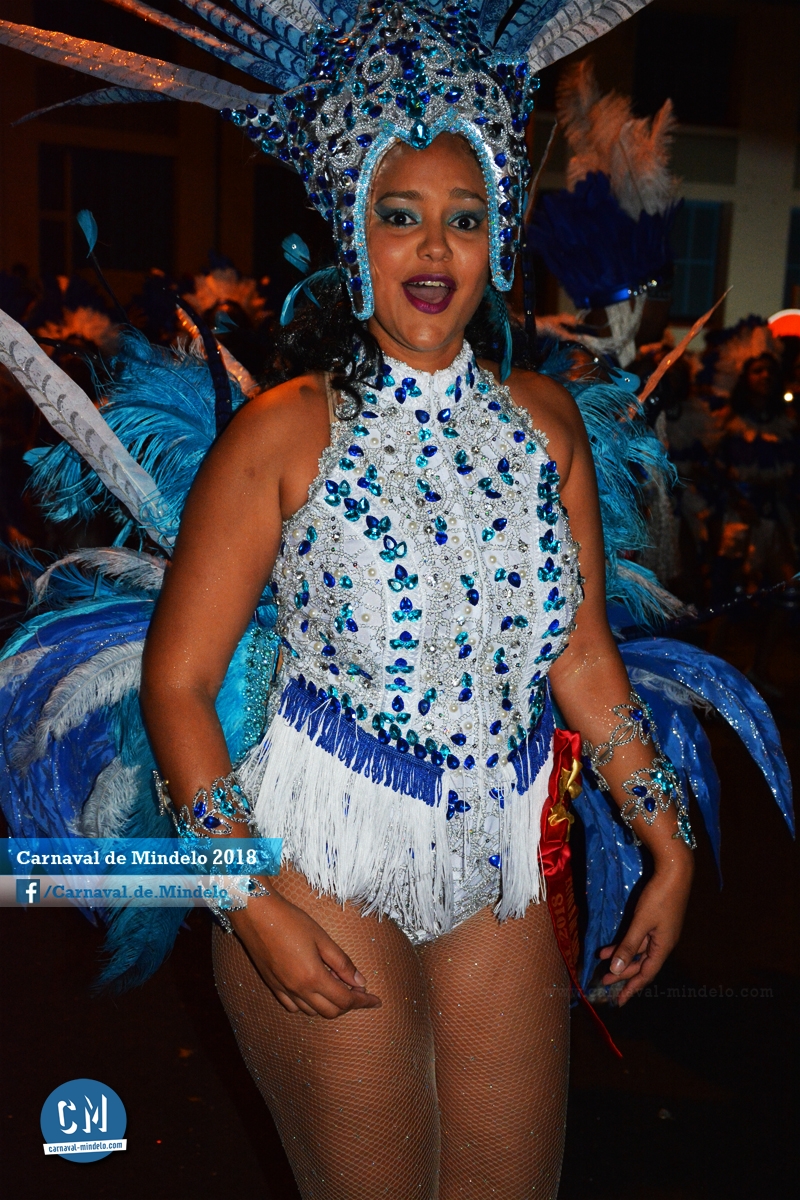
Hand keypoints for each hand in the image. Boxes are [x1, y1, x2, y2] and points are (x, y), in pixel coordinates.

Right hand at [229, 888, 381, 1018]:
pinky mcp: (272, 986)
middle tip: (359, 992)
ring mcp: (283, 990)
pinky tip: (313, 990)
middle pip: (330, 1011)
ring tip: (337, 986)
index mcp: (313, 977)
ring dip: (329, 1005)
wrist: (256, 914)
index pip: (345, 1000)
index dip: (363, 1002)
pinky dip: (308, 1005)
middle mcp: (298, 990)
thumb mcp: (322, 938)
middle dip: (349, 1005)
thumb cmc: (290, 921)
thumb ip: (342, 962)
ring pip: (312, 1011)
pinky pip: (294, 1007)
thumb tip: (360, 982)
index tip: (376, 1000)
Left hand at [598, 848, 693, 1005]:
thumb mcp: (641, 923)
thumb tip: (617, 970)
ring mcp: (659, 932)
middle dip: (623, 974)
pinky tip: (609, 946)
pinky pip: (638, 939)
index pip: (645, 974)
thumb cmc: (659, 897)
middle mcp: (663, 943)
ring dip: (621, 958)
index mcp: (663, 947)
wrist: (675, 871)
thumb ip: (629, 946)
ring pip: (638, 952)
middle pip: (641, 965)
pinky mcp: (655, 921)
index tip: (619, 1000)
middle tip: (604, 981)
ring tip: (602, 963)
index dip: (632, 988)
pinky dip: (625, 944)